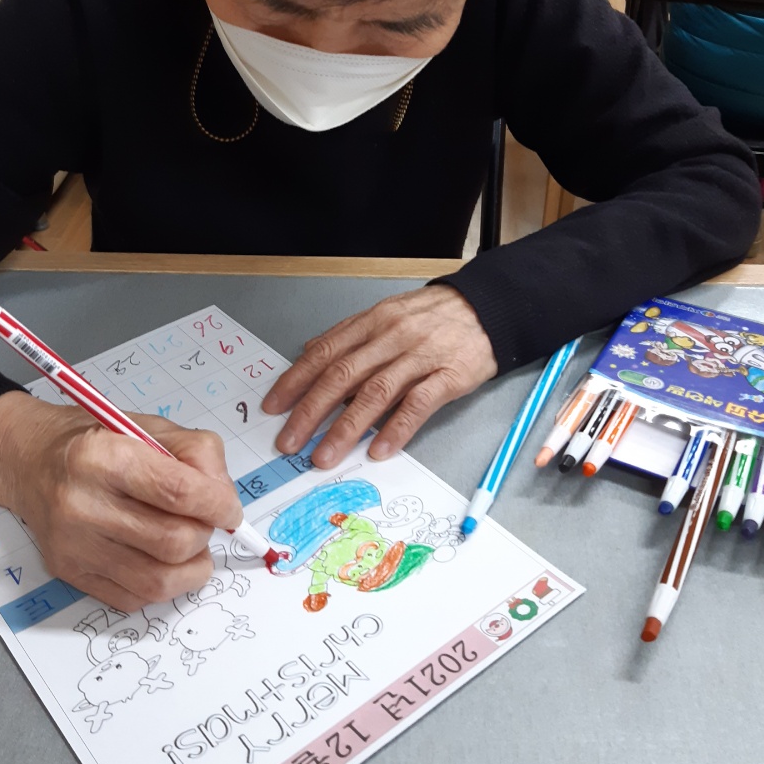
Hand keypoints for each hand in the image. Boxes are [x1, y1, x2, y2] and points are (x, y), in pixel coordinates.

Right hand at [0, 391, 243, 609]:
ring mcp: (74, 545)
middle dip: (204, 535)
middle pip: (173, 542)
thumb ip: (197, 455)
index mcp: (105, 456)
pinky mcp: (69, 573)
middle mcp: (83, 504)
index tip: (230, 511)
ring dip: (190, 568)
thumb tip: (225, 502)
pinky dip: (161, 585)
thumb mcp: (150, 428)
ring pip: (158, 581)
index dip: (218, 506)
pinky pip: (134, 598)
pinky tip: (158, 559)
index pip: (179, 493)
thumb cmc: (97, 441)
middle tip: (203, 523)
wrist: (29, 461)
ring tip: (189, 546)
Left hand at [261, 285, 496, 467]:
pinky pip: (418, 404)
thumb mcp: (386, 313)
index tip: (274, 407)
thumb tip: (310, 352)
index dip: (295, 381)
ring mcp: (420, 356)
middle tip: (289, 441)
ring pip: (375, 393)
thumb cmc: (433, 315)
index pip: (325, 353)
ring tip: (323, 455)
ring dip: (345, 428)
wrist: (489, 308)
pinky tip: (378, 450)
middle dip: (310, 411)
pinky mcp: (449, 375)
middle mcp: (391, 337)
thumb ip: (349, 335)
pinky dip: (396, 429)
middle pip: (342, 376)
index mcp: (371, 322)